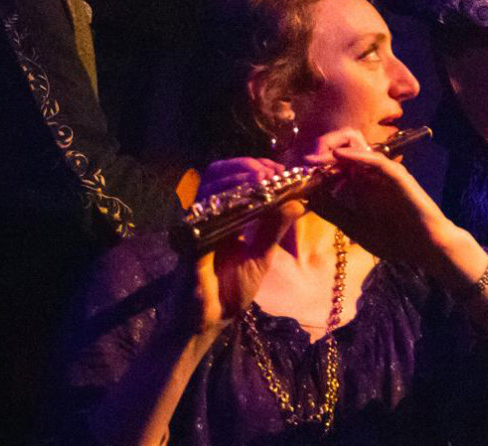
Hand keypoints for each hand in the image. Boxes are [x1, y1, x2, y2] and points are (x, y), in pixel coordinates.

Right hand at [174, 158, 302, 336]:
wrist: (207, 322)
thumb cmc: (231, 290)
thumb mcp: (261, 256)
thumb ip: (275, 228)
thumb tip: (298, 201)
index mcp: (225, 214)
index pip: (234, 177)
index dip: (255, 167)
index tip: (280, 169)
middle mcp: (208, 213)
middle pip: (220, 171)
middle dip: (248, 165)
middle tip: (273, 171)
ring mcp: (196, 222)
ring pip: (210, 182)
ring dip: (238, 175)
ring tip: (263, 179)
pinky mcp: (189, 236)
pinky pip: (203, 209)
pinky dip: (224, 199)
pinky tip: (245, 199)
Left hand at [304, 129, 456, 271]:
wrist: (427, 248)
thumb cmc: (395, 239)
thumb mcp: (354, 226)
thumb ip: (333, 210)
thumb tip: (308, 195)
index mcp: (362, 183)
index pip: (336, 164)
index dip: (316, 164)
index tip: (297, 171)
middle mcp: (371, 173)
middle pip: (345, 150)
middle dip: (323, 151)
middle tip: (305, 161)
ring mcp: (385, 172)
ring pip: (358, 149)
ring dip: (335, 150)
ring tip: (316, 157)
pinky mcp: (397, 174)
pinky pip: (375, 160)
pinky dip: (356, 156)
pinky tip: (339, 157)